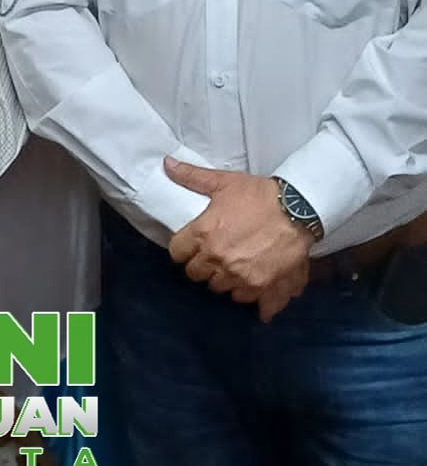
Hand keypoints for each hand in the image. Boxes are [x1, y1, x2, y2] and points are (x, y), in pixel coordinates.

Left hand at [164, 157, 313, 322]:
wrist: (297, 208)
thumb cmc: (259, 194)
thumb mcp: (224, 182)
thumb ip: (192, 177)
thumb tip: (167, 164)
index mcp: (204, 235)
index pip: (177, 254)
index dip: (183, 249)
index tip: (192, 245)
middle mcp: (218, 259)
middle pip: (196, 274)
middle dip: (203, 265)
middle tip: (215, 254)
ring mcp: (239, 277)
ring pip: (220, 288)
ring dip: (225, 279)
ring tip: (235, 265)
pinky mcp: (262, 287)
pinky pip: (249, 302)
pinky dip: (250, 294)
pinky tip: (254, 284)